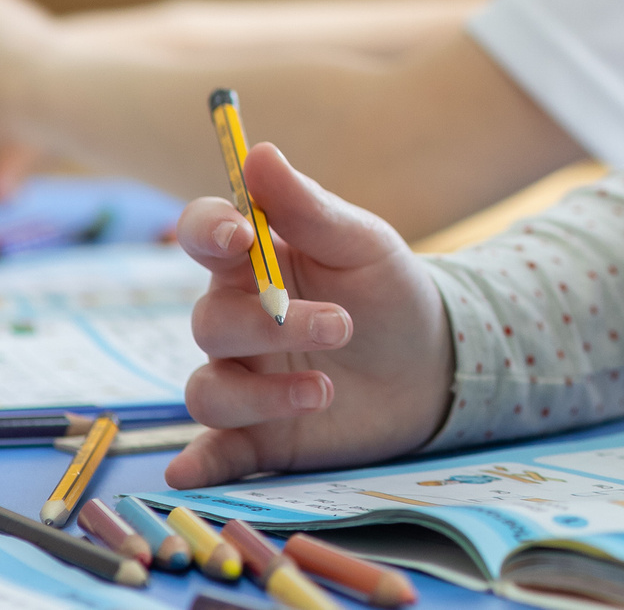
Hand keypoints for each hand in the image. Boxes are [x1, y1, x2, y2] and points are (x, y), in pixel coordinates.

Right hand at [166, 143, 451, 486]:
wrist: (435, 365)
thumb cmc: (391, 291)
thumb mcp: (362, 243)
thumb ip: (309, 206)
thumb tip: (257, 150)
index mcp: (254, 261)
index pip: (203, 234)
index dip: (206, 232)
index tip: (239, 237)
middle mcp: (237, 320)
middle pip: (210, 321)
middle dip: (270, 325)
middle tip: (341, 325)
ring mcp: (244, 378)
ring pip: (208, 388)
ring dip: (261, 393)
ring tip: (324, 389)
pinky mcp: (258, 435)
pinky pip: (213, 451)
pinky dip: (198, 463)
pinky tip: (189, 473)